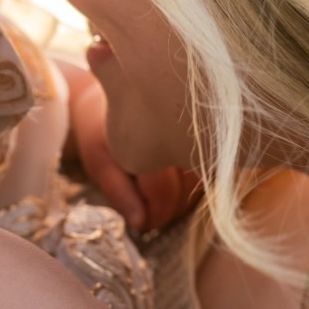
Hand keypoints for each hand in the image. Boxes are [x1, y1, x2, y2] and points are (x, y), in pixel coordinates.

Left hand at [67, 65, 198, 231]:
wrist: (118, 85)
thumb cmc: (101, 125)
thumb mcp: (98, 157)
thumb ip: (117, 191)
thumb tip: (140, 223)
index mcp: (149, 135)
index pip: (162, 191)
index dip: (153, 214)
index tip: (141, 223)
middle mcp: (182, 134)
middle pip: (185, 194)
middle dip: (166, 211)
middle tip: (147, 214)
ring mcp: (199, 137)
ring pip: (198, 188)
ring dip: (180, 202)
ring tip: (155, 198)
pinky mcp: (210, 141)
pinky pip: (206, 178)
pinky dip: (189, 189)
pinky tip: (171, 184)